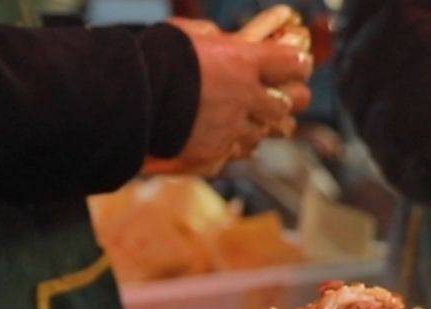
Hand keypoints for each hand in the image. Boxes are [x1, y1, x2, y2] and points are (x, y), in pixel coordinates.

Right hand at [167, 19, 312, 174]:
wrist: (132, 98)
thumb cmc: (157, 59)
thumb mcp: (189, 34)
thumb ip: (214, 38)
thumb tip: (219, 37)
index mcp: (246, 60)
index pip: (295, 64)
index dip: (298, 64)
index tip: (295, 65)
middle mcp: (246, 95)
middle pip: (289, 103)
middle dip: (289, 100)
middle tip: (283, 97)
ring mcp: (232, 126)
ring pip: (264, 131)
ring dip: (260, 125)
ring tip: (249, 120)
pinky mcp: (214, 150)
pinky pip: (238, 152)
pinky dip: (237, 145)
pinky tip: (230, 139)